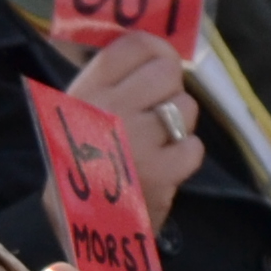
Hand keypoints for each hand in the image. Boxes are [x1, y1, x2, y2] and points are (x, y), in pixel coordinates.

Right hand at [63, 31, 206, 226]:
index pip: (133, 45)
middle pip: (166, 71)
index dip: (158, 48)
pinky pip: (193, 145)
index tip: (162, 61)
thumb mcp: (77, 114)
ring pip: (185, 107)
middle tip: (158, 108)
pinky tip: (165, 165)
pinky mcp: (160, 173)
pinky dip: (184, 156)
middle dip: (170, 88)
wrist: (81, 225)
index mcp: (87, 91)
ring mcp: (137, 140)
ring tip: (158, 142)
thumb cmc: (80, 164)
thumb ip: (109, 83)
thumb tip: (154, 51)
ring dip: (179, 124)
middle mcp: (110, 109)